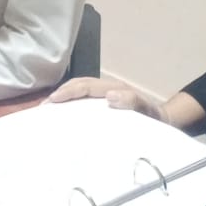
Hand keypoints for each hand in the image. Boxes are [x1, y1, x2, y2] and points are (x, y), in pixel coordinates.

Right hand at [45, 75, 167, 120]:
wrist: (163, 121)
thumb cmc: (153, 117)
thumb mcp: (148, 111)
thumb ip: (133, 102)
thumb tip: (110, 96)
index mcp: (115, 88)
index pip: (87, 86)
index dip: (69, 91)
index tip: (53, 100)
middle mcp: (107, 88)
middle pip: (79, 84)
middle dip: (61, 92)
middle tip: (43, 106)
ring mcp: (104, 95)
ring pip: (80, 91)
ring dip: (63, 97)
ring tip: (47, 110)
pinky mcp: (103, 104)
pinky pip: (84, 100)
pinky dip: (70, 104)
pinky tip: (61, 116)